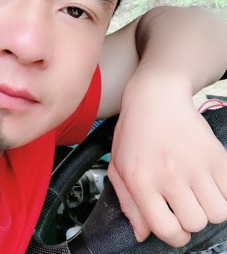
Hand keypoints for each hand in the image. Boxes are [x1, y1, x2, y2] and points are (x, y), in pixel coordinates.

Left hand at [108, 72, 226, 247]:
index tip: (174, 228)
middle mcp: (168, 174)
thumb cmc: (134, 131)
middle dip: (190, 219)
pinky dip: (223, 194)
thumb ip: (128, 203)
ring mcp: (195, 165)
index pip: (166, 229)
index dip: (173, 236)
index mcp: (141, 180)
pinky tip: (208, 182)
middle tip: (183, 203)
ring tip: (196, 191)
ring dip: (208, 207)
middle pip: (195, 224)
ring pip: (217, 212)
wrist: (155, 97)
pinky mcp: (216, 155)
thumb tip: (142, 234)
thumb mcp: (118, 166)